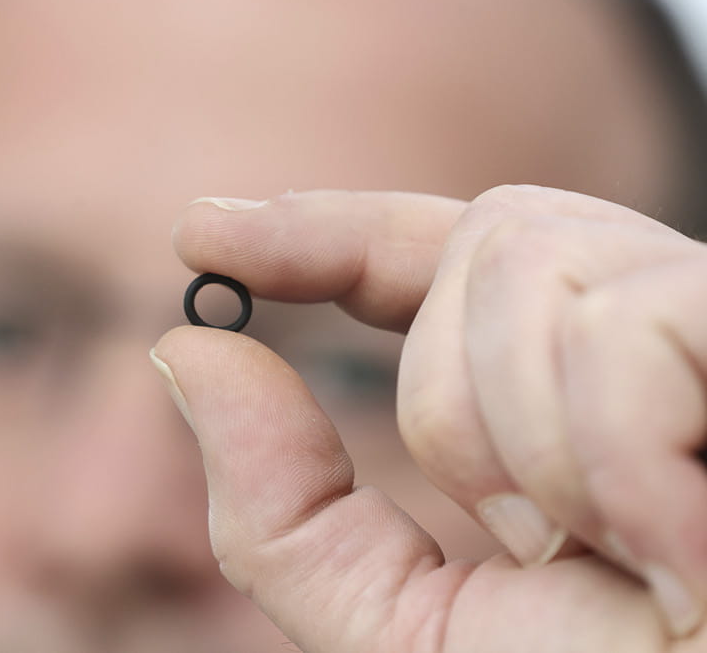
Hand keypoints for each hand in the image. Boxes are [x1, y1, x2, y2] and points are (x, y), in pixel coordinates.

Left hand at [152, 186, 706, 651]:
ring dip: (527, 438)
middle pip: (487, 239)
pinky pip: (626, 319)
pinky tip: (683, 548)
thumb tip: (187, 352)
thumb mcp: (406, 633)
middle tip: (535, 536)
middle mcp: (653, 340)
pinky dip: (611, 452)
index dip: (321, 232)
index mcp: (564, 400)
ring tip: (624, 554)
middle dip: (453, 397)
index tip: (203, 231)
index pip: (434, 257)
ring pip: (534, 260)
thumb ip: (286, 509)